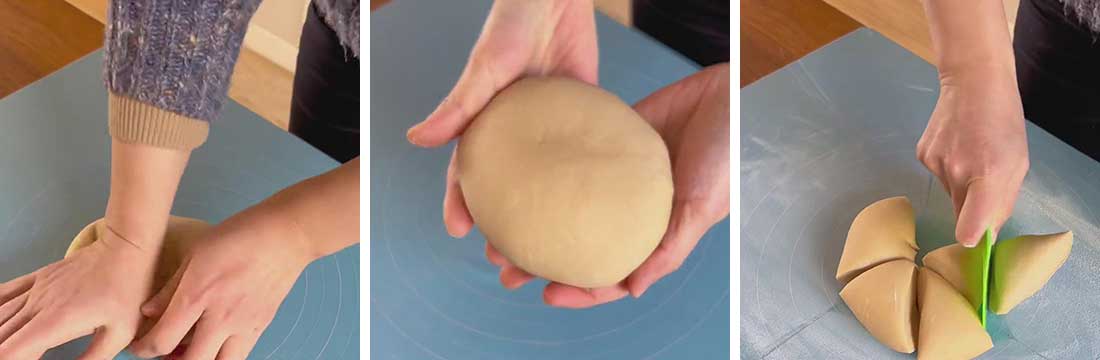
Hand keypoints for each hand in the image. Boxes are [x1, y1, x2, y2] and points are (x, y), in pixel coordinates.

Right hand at [0, 228, 156, 358]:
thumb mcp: (120, 333)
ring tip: (5, 345)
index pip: (11, 351)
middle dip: (2, 351)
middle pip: (1, 335)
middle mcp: (37, 306)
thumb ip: (94, 358)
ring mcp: (35, 290)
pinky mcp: (38, 278)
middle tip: (16, 355)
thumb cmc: (128, 291)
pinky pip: (5, 291)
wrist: (126, 248)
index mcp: (55, 323)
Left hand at [129, 207, 313, 359]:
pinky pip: (239, 353)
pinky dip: (223, 353)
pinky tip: (216, 338)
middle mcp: (221, 317)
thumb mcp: (196, 253)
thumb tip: (149, 311)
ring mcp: (245, 324)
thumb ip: (171, 287)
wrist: (286, 235)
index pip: (162, 340)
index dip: (144, 350)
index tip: (140, 346)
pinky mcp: (262, 325)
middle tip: (164, 351)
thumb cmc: (240, 235)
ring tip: (192, 350)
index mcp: (198, 295)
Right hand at [406, 0, 597, 237]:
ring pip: (547, 183)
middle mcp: (517, 133)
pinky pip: (585, 156)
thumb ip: (459, 104)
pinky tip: (596, 209)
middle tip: (504, 256)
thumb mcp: (486, 66)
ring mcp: (551, 129)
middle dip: (503, 225)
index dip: (460, 203)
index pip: (468, 172)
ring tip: (550, 249)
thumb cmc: (513, 22)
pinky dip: (588, 184)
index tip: (459, 232)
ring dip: (545, 217)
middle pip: (508, 189)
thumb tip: (416, 141)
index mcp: (487, 125)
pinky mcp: (584, 117)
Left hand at [485, 64, 730, 307]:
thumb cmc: (728, 154)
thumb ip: (669, 248)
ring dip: (534, 215)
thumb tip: (631, 289)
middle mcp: (630, 210)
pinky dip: (547, 168)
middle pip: (578, 242)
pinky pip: (573, 157)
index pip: (611, 273)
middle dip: (540, 259)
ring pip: (567, 203)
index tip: (545, 293)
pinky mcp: (611, 140)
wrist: (730, 94)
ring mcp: (618, 176)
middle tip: (503, 265)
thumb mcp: (703, 207)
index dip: (580, 289)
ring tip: (497, 225)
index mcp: (654, 234)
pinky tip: (519, 172)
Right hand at [917, 67, 1028, 246]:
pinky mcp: (922, 154)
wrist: (973, 82)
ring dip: (961, 184)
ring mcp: (935, 163)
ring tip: (972, 154)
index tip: (977, 241)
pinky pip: (938, 175)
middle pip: (960, 212)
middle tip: (985, 181)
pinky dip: (948, 169)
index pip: (969, 227)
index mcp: (987, 176)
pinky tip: (956, 146)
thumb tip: (986, 233)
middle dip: (973, 207)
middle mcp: (956, 173)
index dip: (972, 239)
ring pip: (950, 192)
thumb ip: (1003, 201)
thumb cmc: (1004, 122)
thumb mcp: (1018, 163)